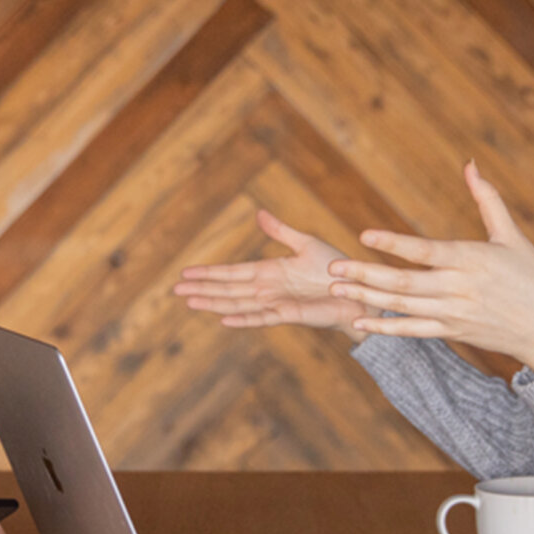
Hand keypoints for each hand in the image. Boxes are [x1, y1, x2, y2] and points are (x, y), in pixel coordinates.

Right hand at [174, 209, 371, 341]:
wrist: (358, 291)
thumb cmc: (336, 268)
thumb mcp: (305, 244)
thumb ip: (280, 231)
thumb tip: (258, 213)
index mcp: (268, 272)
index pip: (231, 273)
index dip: (208, 273)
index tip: (185, 273)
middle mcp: (267, 289)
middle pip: (227, 290)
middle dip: (202, 289)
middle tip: (175, 291)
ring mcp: (275, 303)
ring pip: (237, 304)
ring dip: (213, 303)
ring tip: (190, 302)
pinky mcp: (288, 315)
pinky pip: (261, 318)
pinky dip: (243, 319)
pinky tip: (223, 320)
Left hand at [327, 162, 533, 374]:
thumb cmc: (533, 277)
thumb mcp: (513, 236)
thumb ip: (488, 200)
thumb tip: (470, 164)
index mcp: (472, 260)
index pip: (425, 251)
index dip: (393, 244)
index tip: (364, 235)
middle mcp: (459, 289)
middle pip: (405, 283)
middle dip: (366, 275)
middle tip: (333, 268)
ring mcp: (453, 314)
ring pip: (403, 307)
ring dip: (367, 298)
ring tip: (335, 289)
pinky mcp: (451, 332)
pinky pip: (412, 331)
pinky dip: (385, 328)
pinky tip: (358, 321)